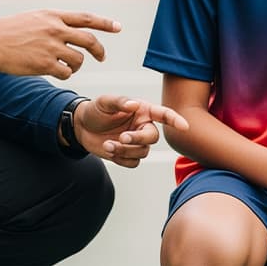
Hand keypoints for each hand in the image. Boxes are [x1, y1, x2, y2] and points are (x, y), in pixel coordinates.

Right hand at [0, 10, 119, 79]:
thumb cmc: (9, 31)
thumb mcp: (34, 18)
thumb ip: (54, 22)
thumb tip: (73, 29)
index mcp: (53, 16)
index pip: (86, 18)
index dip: (105, 23)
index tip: (118, 27)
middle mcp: (55, 29)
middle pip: (89, 40)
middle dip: (99, 50)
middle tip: (102, 57)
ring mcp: (51, 47)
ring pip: (78, 59)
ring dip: (77, 65)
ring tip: (67, 66)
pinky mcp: (44, 64)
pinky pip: (66, 73)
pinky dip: (65, 74)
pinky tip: (56, 72)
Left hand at [73, 95, 189, 167]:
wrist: (82, 127)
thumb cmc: (96, 111)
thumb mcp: (105, 102)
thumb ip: (120, 102)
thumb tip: (134, 105)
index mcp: (142, 111)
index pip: (163, 114)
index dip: (175, 120)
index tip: (184, 126)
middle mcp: (143, 126)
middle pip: (152, 138)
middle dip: (138, 139)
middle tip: (121, 137)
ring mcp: (137, 142)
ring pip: (142, 152)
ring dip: (125, 150)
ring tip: (107, 144)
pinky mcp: (128, 155)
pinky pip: (133, 163)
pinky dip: (120, 159)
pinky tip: (108, 150)